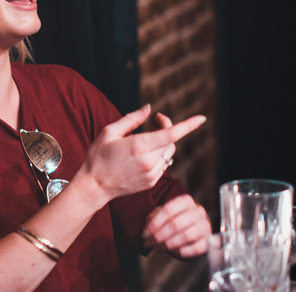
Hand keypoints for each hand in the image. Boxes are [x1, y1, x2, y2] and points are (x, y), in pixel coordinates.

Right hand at [78, 105, 205, 205]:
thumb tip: (149, 108)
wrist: (94, 186)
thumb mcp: (109, 132)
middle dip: (167, 127)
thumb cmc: (98, 156)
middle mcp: (149, 161)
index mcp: (138, 146)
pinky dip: (158, 154)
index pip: (170, 134)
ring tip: (147, 136)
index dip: (188, 125)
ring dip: (164, 142)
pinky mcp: (151, 182)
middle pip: (171, 140)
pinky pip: (163, 164)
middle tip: (155, 120)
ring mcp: (151, 174)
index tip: (201, 118)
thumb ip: (132, 119)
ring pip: (169, 153)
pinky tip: (144, 153)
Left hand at [142, 194, 210, 258]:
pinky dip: (182, 251)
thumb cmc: (176, 218)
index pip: (168, 210)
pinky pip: (196, 248)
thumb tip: (147, 230)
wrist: (195, 228)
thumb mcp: (164, 213)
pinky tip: (173, 251)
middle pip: (176, 224)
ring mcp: (205, 226)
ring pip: (186, 236)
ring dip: (169, 244)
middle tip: (149, 243)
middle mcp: (198, 211)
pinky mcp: (208, 241)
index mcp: (186, 201)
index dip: (155, 223)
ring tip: (158, 248)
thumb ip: (154, 217)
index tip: (145, 233)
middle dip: (159, 236)